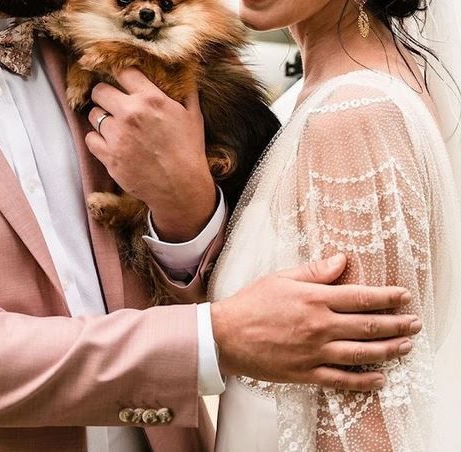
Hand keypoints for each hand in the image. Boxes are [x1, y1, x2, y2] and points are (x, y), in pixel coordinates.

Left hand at [85, 68, 216, 241]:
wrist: (181, 187)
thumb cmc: (189, 150)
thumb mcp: (193, 115)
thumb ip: (185, 91)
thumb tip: (184, 72)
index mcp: (151, 99)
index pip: (123, 72)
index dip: (120, 75)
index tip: (120, 80)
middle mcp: (131, 113)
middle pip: (100, 90)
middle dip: (104, 95)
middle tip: (111, 102)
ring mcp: (117, 135)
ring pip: (93, 114)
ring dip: (101, 118)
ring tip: (113, 125)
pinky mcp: (109, 156)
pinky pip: (90, 138)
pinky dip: (97, 139)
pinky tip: (109, 142)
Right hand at [211, 253, 420, 390]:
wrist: (226, 335)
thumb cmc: (252, 303)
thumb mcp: (281, 277)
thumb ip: (314, 271)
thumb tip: (342, 260)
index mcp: (314, 299)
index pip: (360, 297)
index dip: (387, 297)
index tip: (403, 296)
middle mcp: (319, 325)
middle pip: (368, 326)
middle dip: (396, 324)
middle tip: (414, 323)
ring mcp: (315, 352)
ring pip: (361, 354)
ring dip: (388, 350)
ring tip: (405, 347)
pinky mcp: (306, 372)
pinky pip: (342, 379)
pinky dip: (364, 381)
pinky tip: (379, 379)